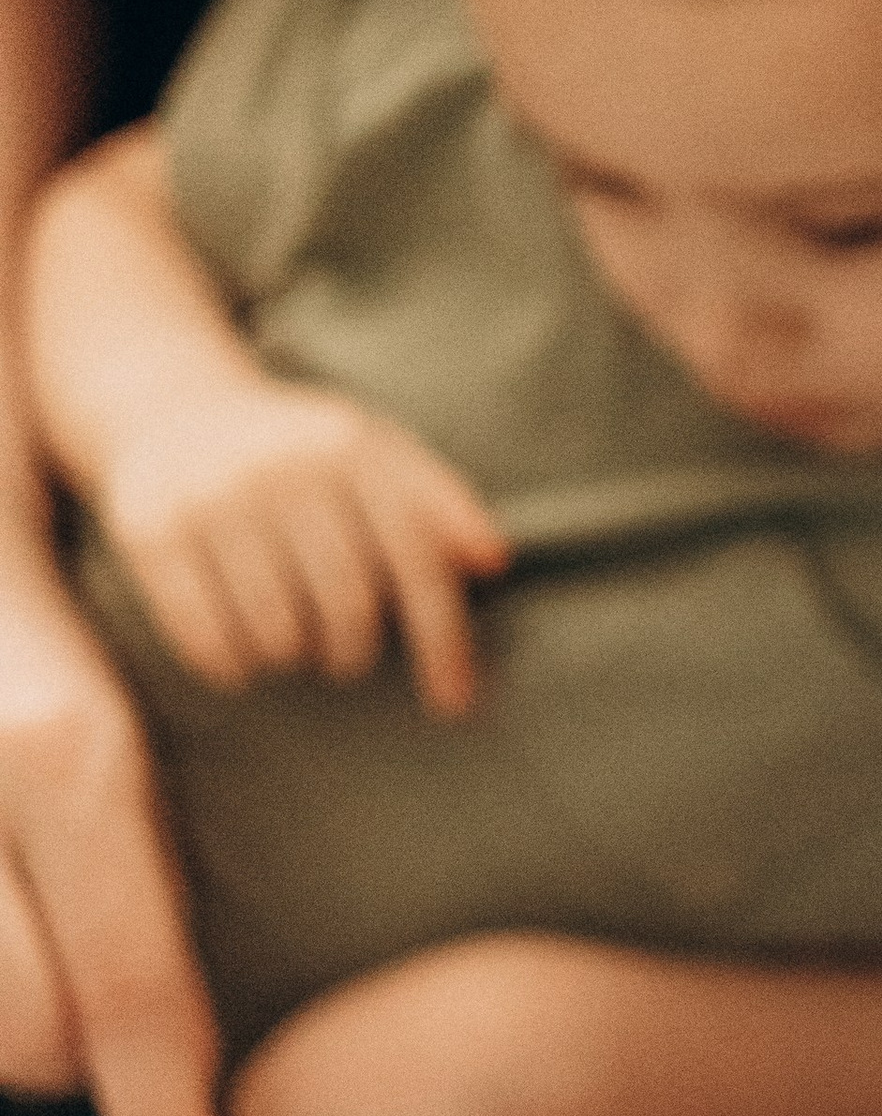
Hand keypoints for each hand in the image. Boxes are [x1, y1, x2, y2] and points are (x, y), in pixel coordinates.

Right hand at [0, 554, 226, 1115]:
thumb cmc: (38, 639)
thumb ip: (153, 866)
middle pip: (40, 1036)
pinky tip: (11, 961)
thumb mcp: (121, 728)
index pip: (136, 997)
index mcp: (73, 761)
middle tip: (94, 1022)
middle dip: (77, 1063)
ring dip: (10, 1030)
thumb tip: (188, 1035)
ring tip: (33, 965)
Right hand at [95, 378, 506, 713]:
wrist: (175, 411)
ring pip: (278, 636)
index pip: (415, 562)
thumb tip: (494, 560)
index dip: (443, 641)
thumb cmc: (302, 453)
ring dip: (295, 660)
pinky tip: (244, 655)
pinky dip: (237, 668)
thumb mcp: (374, 452)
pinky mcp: (153, 534)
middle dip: (354, 653)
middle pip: (348, 610)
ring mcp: (214, 499)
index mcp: (349, 448)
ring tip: (292, 639)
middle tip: (343, 653)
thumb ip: (438, 502)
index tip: (455, 704)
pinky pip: (209, 641)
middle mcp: (282, 468)